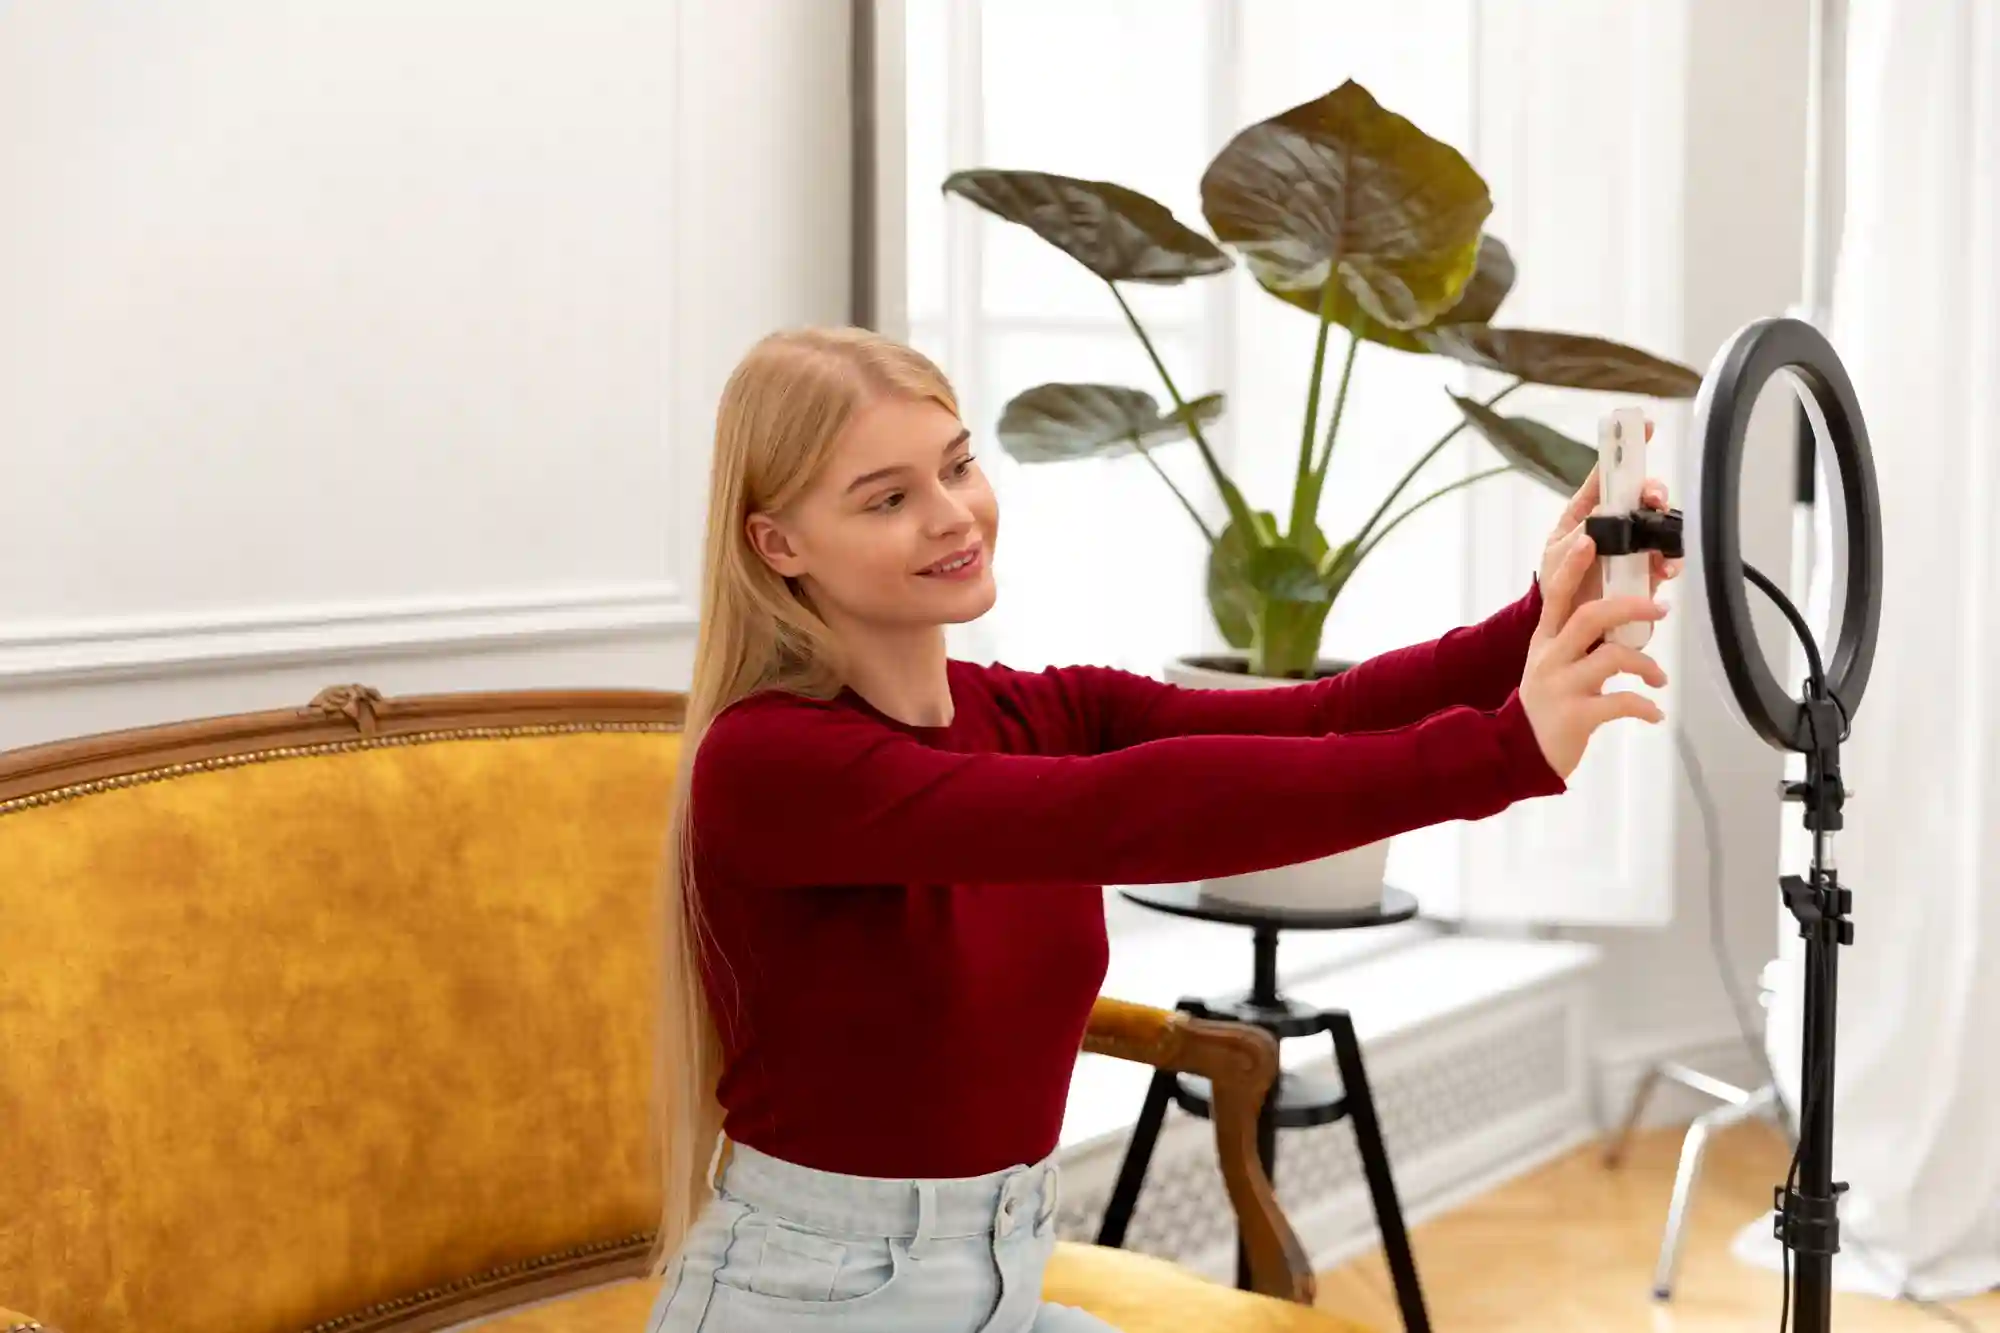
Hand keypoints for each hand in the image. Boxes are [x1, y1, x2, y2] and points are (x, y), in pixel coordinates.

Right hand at [1520, 525, 1668, 778]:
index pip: (1556, 594)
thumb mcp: (1551, 664)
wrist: (1518, 753)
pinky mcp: (1576, 716)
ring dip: (1647, 665)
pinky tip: (1654, 713)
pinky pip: (1621, 702)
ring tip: (1658, 679)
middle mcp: (1550, 657)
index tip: (1591, 539)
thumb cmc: (1545, 704)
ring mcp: (1562, 686)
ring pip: (1613, 657)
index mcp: (1545, 640)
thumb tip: (1622, 614)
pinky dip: (1645, 707)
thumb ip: (1577, 640)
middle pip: (1590, 616)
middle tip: (1660, 610)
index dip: (1574, 566)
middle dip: (1631, 607)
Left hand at [1543, 418, 1683, 606]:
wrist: (1566, 620)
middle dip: (1652, 491)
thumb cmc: (1558, 582)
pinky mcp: (1645, 570)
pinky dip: (1669, 561)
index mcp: (1586, 513)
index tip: (1644, 429)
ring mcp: (1632, 546)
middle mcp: (1614, 525)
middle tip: (1653, 498)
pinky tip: (1665, 568)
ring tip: (1660, 537)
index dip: (1624, 453)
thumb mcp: (1556, 558)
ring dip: (1665, 525)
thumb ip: (1574, 539)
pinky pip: (1665, 559)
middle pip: (1641, 496)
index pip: (1606, 477)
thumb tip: (1599, 519)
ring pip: (1658, 524)